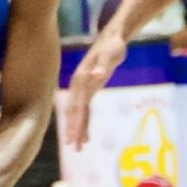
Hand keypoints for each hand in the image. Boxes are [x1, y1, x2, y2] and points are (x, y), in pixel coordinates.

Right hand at [65, 29, 127, 148]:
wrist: (112, 38)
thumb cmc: (112, 45)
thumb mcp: (110, 53)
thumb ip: (103, 65)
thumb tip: (97, 75)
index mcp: (80, 80)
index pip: (77, 107)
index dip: (75, 123)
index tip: (73, 138)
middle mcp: (78, 86)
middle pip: (74, 112)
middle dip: (73, 130)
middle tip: (73, 147)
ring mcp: (82, 88)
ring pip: (78, 113)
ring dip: (77, 129)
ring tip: (78, 147)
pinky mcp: (89, 90)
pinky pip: (85, 109)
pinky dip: (84, 122)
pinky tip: (86, 135)